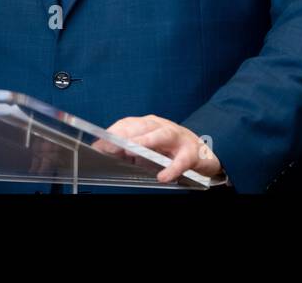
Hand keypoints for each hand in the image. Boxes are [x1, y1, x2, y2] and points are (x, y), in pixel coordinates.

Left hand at [93, 114, 222, 183]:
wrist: (202, 153)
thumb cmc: (170, 150)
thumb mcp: (148, 148)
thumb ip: (128, 149)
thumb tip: (102, 150)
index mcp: (150, 125)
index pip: (129, 123)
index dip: (113, 132)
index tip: (99, 144)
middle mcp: (163, 127)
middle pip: (143, 126)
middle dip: (125, 135)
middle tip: (110, 146)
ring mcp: (179, 138)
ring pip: (162, 135)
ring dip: (146, 141)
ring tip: (133, 150)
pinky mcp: (191, 153)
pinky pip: (181, 160)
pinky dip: (172, 168)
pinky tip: (163, 177)